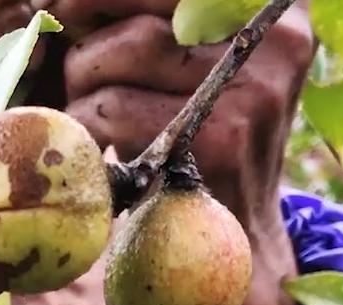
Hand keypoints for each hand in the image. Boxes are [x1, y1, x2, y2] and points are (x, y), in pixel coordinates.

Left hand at [52, 0, 314, 304]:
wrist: (243, 241)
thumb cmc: (203, 143)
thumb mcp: (200, 70)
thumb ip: (156, 27)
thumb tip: (64, 0)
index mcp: (278, 12)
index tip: (65, 7)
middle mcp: (278, 39)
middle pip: (141, 9)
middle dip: (88, 39)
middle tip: (74, 74)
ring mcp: (254, 88)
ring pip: (120, 52)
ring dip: (82, 88)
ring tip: (95, 120)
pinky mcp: (221, 136)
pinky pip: (113, 107)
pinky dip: (86, 130)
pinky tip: (103, 152)